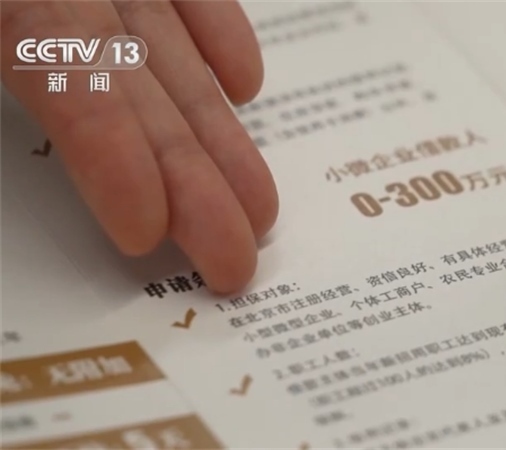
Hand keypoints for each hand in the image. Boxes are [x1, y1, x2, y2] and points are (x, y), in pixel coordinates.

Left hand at [1, 0, 277, 293]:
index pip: (63, 62)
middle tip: (232, 258)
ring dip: (211, 129)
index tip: (146, 230)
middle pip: (136, 79)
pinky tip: (245, 85)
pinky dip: (217, 31)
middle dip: (190, 172)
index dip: (111, 145)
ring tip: (255, 201)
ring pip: (164, 48)